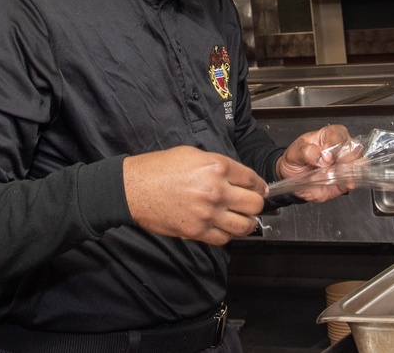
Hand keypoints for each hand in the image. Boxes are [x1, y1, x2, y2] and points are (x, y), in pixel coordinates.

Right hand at [122, 146, 266, 244]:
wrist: (134, 188)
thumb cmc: (160, 168)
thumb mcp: (194, 154)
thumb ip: (219, 165)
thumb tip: (239, 177)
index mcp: (217, 167)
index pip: (253, 180)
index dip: (260, 186)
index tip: (260, 189)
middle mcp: (216, 191)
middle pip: (255, 204)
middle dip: (256, 204)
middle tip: (251, 204)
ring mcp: (208, 214)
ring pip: (244, 225)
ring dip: (247, 223)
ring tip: (242, 219)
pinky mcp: (197, 232)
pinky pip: (224, 239)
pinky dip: (227, 234)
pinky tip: (224, 227)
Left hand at [275, 124, 360, 201]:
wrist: (293, 178)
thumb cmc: (295, 159)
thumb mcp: (294, 153)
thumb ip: (306, 152)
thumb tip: (320, 155)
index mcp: (329, 134)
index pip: (338, 135)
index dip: (333, 146)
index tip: (325, 157)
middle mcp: (341, 147)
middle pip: (354, 148)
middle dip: (345, 158)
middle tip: (332, 166)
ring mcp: (346, 163)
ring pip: (359, 162)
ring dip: (351, 170)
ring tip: (339, 175)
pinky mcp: (347, 177)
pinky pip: (356, 177)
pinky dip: (353, 180)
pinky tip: (347, 183)